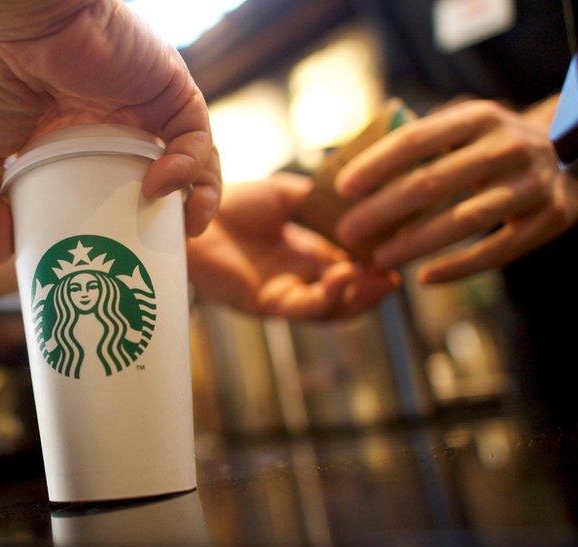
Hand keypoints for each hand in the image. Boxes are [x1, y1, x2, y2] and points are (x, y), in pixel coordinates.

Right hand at [0, 0, 219, 262]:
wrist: (10, 22)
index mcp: (79, 141)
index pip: (116, 191)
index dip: (124, 227)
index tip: (119, 260)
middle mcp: (120, 126)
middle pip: (164, 183)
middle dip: (171, 222)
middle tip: (164, 254)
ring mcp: (148, 110)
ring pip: (194, 164)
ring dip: (198, 201)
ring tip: (183, 230)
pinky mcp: (170, 90)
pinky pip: (197, 136)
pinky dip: (191, 167)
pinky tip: (161, 186)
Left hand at [188, 174, 398, 319]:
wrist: (189, 210)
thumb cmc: (229, 201)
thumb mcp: (286, 195)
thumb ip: (319, 201)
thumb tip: (358, 201)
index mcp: (302, 252)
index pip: (348, 264)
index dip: (374, 262)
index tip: (400, 249)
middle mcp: (295, 276)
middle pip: (345, 294)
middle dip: (374, 287)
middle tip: (397, 274)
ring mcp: (280, 291)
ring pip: (330, 308)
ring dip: (358, 297)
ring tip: (381, 280)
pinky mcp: (263, 302)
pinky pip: (303, 307)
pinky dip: (328, 297)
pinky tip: (344, 275)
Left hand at [335, 99, 577, 283]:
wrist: (569, 153)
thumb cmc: (492, 145)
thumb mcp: (465, 127)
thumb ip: (423, 142)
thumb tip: (354, 171)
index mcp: (479, 117)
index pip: (416, 139)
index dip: (375, 164)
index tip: (342, 188)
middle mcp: (509, 146)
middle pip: (433, 182)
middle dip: (382, 210)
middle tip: (347, 232)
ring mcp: (533, 184)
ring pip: (464, 220)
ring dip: (415, 243)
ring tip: (379, 259)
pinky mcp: (551, 218)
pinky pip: (497, 250)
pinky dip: (458, 267)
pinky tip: (425, 278)